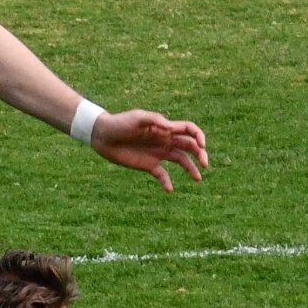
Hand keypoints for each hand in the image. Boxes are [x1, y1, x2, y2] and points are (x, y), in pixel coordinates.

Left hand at [92, 110, 207, 191]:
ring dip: (191, 169)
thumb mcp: (137, 118)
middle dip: (200, 154)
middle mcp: (165, 140)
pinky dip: (167, 182)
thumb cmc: (119, 123)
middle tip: (205, 165)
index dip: (199, 136)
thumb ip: (154, 120)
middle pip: (189, 147)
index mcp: (165, 128)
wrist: (103, 136)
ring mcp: (158, 153)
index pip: (189, 130)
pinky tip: (170, 190)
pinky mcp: (148, 165)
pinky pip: (162, 175)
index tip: (202, 146)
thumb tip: (170, 127)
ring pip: (181, 161)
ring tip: (197, 179)